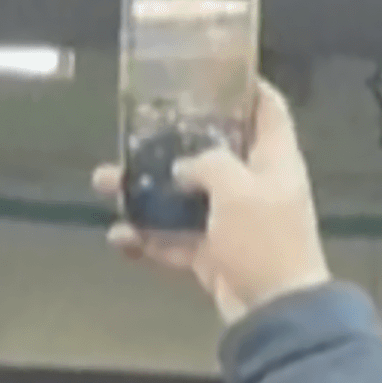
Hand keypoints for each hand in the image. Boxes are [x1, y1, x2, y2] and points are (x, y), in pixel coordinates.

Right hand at [93, 83, 330, 325]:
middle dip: (171, 141)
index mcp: (275, 162)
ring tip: (104, 183)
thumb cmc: (266, 244)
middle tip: (134, 129)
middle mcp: (256, 188)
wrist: (276, 317)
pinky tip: (120, 235)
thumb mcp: (239, 188)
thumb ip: (208, 163)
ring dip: (145, 192)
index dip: (242, 84)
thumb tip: (186, 168)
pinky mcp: (216, 258)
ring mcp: (235, 226)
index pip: (267, 108)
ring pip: (185, 198)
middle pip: (213, 151)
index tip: (208, 66)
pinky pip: (176, 242)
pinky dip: (149, 239)